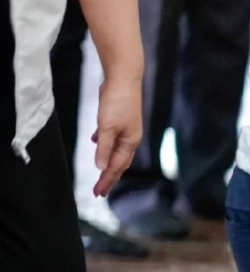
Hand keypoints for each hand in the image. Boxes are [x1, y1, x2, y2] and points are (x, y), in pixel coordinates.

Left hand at [91, 74, 141, 197]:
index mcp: (130, 142)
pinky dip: (105, 144)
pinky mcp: (120, 119)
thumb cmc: (117, 102)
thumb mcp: (106, 127)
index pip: (117, 166)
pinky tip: (96, 142)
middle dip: (110, 176)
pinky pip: (112, 137)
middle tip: (100, 190)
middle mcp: (131, 138)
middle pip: (119, 162)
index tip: (99, 193)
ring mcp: (126, 129)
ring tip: (101, 173)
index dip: (107, 180)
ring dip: (108, 162)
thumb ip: (104, 147)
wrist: (124, 78)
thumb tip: (100, 166)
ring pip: (117, 151)